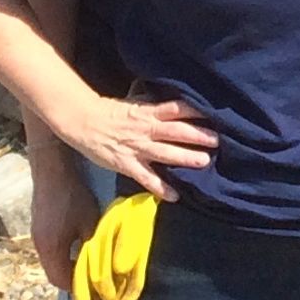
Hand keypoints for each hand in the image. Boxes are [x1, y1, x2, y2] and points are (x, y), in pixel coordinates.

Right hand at [26, 137, 98, 294]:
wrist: (52, 170)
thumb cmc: (73, 195)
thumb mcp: (89, 222)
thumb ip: (94, 246)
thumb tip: (107, 266)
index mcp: (51, 248)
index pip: (62, 281)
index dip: (80, 291)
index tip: (98, 296)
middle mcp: (40, 246)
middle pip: (56, 274)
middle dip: (76, 282)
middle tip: (97, 286)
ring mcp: (37, 237)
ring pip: (54, 263)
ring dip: (71, 269)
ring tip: (92, 271)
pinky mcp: (39, 228)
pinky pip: (52, 252)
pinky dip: (65, 257)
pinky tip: (81, 252)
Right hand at [53, 93, 215, 201]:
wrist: (82, 121)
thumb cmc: (111, 111)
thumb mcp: (136, 103)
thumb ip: (156, 107)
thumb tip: (179, 106)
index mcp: (149, 112)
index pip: (176, 109)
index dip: (196, 111)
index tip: (216, 114)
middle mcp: (146, 130)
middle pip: (176, 131)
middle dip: (198, 136)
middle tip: (217, 140)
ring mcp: (137, 148)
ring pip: (165, 153)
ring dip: (185, 157)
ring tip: (204, 162)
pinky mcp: (127, 164)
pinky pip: (146, 178)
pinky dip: (160, 187)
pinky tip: (175, 196)